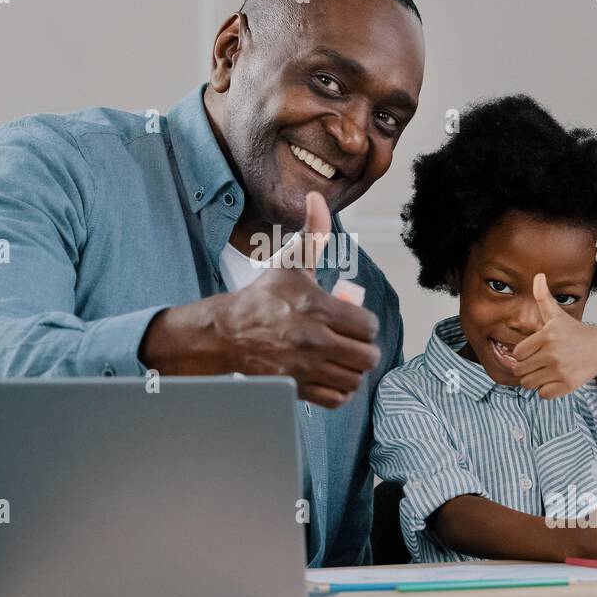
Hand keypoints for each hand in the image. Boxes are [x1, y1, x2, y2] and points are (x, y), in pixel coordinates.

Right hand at [140, 192, 380, 408]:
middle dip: (363, 349)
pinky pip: (337, 398)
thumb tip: (317, 198)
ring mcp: (306, 367)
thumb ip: (312, 233)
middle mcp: (315, 340)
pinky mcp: (298, 387)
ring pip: (355, 378)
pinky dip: (339, 389)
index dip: (364, 324)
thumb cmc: (264, 298)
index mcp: (317, 308)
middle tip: (352, 343)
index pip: (368, 326)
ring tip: (342, 359)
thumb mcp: (290, 263)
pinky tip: (331, 375)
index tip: (352, 321)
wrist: (228, 333)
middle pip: (368, 356)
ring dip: (352, 370)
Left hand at [509, 273, 596, 399]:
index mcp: (547, 336)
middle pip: (520, 370)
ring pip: (529, 384)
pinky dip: (546, 390)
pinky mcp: (567, 385)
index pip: (517, 354)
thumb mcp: (557, 315)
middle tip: (537, 364)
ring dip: (533, 381)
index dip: (522, 354)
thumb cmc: (575, 332)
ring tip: (544, 372)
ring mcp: (560, 370)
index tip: (533, 352)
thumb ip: (543, 297)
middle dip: (525, 369)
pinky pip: (543, 394)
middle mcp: (552, 353)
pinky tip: (554, 380)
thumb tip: (538, 275)